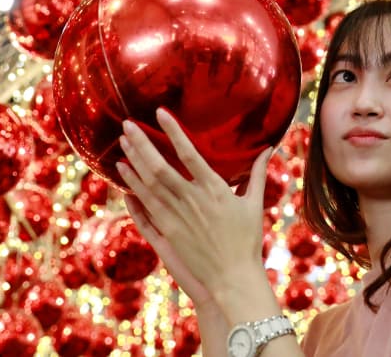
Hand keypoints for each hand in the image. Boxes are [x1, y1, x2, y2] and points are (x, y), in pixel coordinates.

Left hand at [117, 107, 273, 306]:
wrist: (232, 278)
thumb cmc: (247, 240)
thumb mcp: (255, 203)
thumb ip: (258, 173)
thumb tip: (268, 148)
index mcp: (215, 189)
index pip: (189, 153)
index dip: (173, 131)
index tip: (160, 112)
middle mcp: (192, 200)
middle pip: (160, 166)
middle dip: (142, 143)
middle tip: (127, 124)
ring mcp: (177, 217)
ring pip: (148, 184)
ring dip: (133, 162)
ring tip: (121, 143)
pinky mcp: (167, 233)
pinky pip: (145, 206)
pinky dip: (133, 189)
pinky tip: (123, 176)